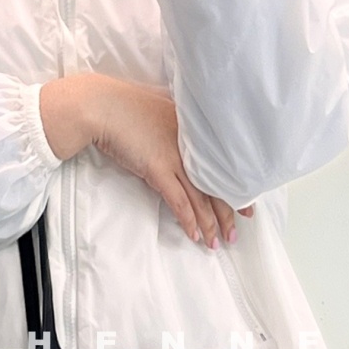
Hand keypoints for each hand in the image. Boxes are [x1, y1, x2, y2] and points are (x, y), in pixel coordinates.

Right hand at [78, 74, 254, 246]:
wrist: (102, 106)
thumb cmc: (125, 108)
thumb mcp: (160, 115)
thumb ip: (175, 132)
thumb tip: (179, 148)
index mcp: (193, 132)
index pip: (220, 166)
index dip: (234, 189)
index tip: (246, 206)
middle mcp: (190, 146)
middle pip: (216, 185)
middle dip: (228, 213)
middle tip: (235, 233)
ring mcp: (176, 157)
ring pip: (201, 197)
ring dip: (210, 224)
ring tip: (216, 242)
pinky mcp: (158, 168)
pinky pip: (178, 201)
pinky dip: (188, 220)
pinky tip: (194, 234)